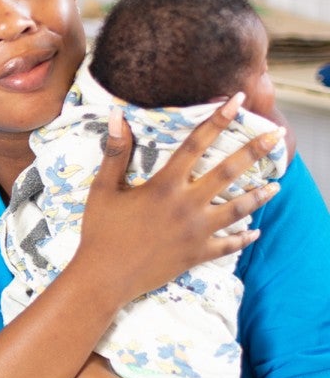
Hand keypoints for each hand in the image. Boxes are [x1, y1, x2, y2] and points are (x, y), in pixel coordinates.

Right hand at [73, 95, 281, 307]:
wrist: (105, 277)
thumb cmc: (100, 231)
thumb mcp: (103, 189)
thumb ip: (115, 152)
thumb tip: (117, 116)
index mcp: (165, 185)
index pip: (197, 143)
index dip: (218, 119)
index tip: (237, 100)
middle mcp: (187, 205)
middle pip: (229, 172)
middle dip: (255, 151)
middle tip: (276, 136)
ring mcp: (196, 231)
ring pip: (238, 209)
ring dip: (259, 195)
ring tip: (276, 185)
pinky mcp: (197, 254)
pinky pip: (229, 245)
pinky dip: (244, 238)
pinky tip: (256, 232)